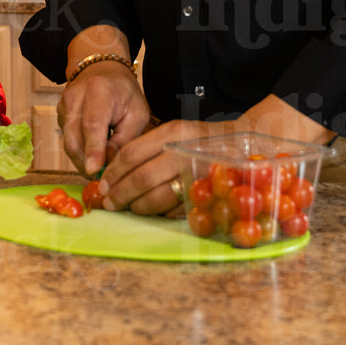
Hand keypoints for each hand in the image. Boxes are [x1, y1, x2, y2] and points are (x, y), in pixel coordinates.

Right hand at [56, 60, 152, 179]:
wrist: (102, 70)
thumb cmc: (124, 93)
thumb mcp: (137, 113)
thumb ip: (125, 139)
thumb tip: (109, 165)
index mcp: (99, 91)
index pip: (92, 124)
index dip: (93, 149)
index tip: (94, 171)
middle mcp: (76, 97)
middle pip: (75, 137)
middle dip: (86, 162)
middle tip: (101, 179)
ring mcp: (64, 105)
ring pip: (69, 142)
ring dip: (83, 159)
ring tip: (100, 168)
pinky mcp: (59, 113)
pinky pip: (67, 139)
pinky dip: (79, 151)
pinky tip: (92, 154)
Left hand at [96, 117, 234, 214]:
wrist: (243, 145)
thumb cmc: (201, 140)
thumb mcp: (175, 132)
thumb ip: (148, 147)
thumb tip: (115, 170)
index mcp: (172, 133)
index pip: (132, 154)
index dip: (113, 173)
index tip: (103, 185)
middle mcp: (183, 151)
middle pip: (141, 177)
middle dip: (121, 194)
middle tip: (110, 203)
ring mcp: (197, 174)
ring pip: (158, 196)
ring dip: (139, 206)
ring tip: (130, 208)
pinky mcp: (209, 193)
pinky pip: (179, 208)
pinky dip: (163, 212)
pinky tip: (156, 211)